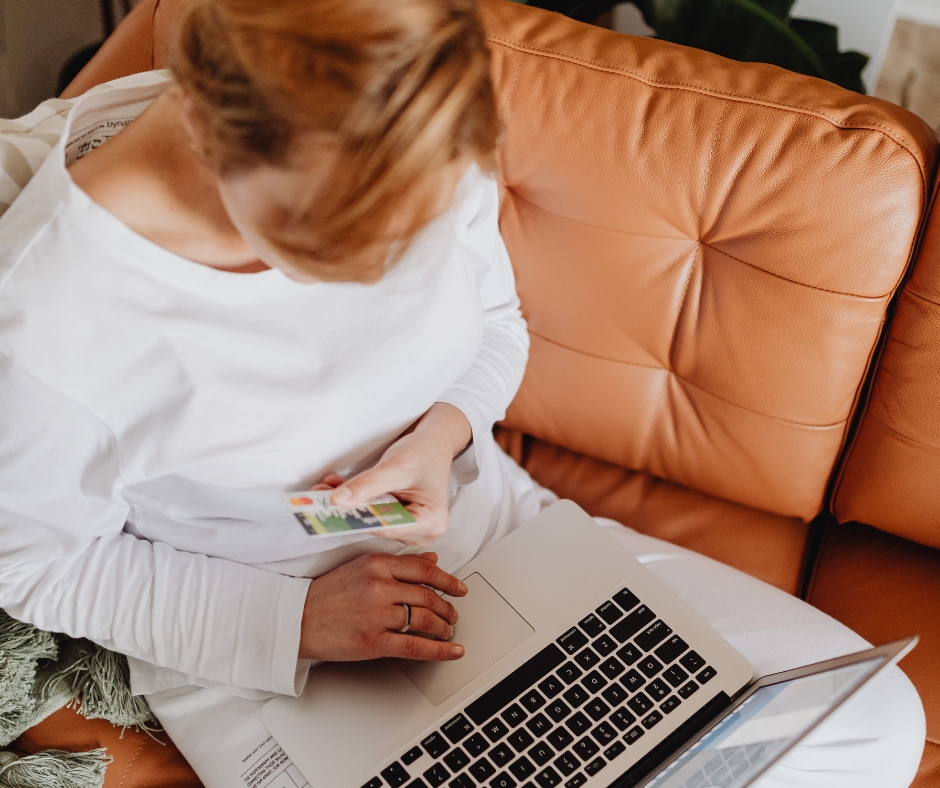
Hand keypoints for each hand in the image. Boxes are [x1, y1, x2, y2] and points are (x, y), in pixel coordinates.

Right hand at [298, 552, 467, 660]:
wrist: (296, 619)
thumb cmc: (327, 594)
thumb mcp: (361, 567)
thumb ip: (399, 563)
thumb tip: (432, 560)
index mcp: (377, 564)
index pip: (423, 569)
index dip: (448, 580)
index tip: (460, 588)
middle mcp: (379, 586)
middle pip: (428, 596)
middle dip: (447, 608)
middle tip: (453, 615)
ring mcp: (377, 614)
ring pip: (425, 619)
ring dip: (444, 627)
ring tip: (448, 631)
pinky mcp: (373, 642)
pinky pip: (416, 646)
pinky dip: (439, 650)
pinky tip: (452, 650)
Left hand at [323, 403, 471, 546]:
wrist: (431, 443)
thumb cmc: (423, 452)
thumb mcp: (394, 466)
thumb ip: (366, 485)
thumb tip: (337, 502)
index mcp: (431, 522)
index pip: (385, 527)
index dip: (356, 517)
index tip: (329, 508)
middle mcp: (424, 533)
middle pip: (377, 526)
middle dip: (349, 509)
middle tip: (319, 494)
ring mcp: (412, 530)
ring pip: (371, 521)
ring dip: (349, 503)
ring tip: (326, 487)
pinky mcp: (400, 522)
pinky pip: (372, 515)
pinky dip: (356, 501)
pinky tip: (338, 487)